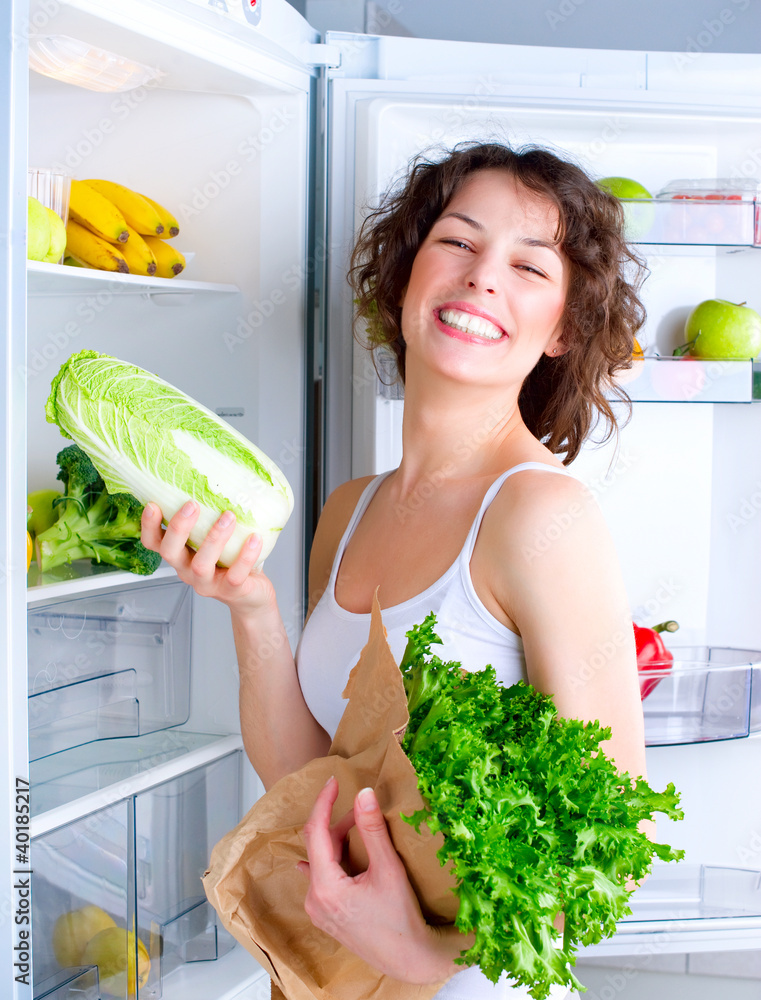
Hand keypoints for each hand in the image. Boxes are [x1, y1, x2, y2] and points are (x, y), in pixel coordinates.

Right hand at [141, 500, 274, 615]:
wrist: (251, 595)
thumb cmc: (231, 561)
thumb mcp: (214, 538)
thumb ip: (209, 517)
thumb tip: (218, 472)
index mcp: (181, 555)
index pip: (153, 543)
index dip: (149, 526)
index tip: (153, 504)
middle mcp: (187, 570)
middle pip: (170, 552)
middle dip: (178, 528)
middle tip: (192, 504)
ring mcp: (208, 583)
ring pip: (202, 564)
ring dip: (214, 538)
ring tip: (228, 516)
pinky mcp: (231, 590)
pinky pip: (235, 574)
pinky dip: (245, 556)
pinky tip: (254, 538)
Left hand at [297, 777, 460, 984]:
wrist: (410, 959)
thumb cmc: (401, 918)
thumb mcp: (388, 868)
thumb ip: (372, 829)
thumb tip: (363, 794)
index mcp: (325, 887)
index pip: (315, 831)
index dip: (324, 802)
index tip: (334, 780)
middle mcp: (314, 900)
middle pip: (319, 847)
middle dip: (337, 822)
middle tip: (361, 807)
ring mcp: (319, 911)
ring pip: (321, 863)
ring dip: (338, 842)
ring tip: (360, 828)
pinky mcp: (327, 917)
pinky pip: (323, 880)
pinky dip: (333, 861)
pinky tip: (335, 854)